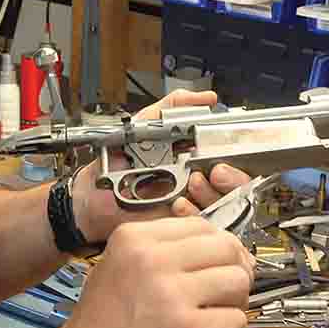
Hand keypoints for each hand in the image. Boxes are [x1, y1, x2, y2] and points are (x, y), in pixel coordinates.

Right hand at [42, 217, 252, 327]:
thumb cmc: (102, 327)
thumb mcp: (119, 268)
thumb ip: (163, 253)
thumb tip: (224, 249)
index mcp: (134, 237)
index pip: (201, 225)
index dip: (217, 249)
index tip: (213, 270)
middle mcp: (152, 258)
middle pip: (227, 248)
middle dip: (233, 272)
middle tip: (221, 298)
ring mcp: (171, 294)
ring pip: (238, 281)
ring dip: (233, 304)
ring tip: (211, 322)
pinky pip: (236, 320)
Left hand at [70, 90, 252, 243]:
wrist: (91, 197)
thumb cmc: (114, 164)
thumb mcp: (143, 126)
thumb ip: (173, 107)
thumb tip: (206, 97)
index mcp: (195, 160)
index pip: (232, 161)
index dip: (236, 160)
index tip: (224, 157)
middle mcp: (198, 185)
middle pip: (237, 187)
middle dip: (231, 180)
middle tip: (215, 172)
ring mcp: (190, 210)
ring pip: (225, 207)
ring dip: (212, 195)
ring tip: (190, 184)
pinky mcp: (179, 229)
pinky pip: (202, 226)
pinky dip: (194, 214)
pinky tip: (177, 204)